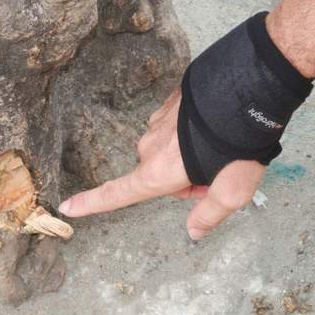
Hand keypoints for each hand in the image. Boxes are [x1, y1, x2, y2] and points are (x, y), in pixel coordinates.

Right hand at [58, 90, 266, 239]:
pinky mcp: (169, 103)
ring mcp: (157, 122)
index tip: (66, 207)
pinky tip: (219, 125)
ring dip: (192, 153)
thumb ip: (211, 213)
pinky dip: (194, 131)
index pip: (116, 194)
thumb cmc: (240, 140)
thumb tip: (193, 231)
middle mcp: (149, 147)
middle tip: (222, 171)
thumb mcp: (235, 189)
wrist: (248, 83)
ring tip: (225, 144)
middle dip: (186, 178)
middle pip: (159, 175)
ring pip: (170, 150)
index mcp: (157, 172)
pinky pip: (176, 127)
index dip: (91, 203)